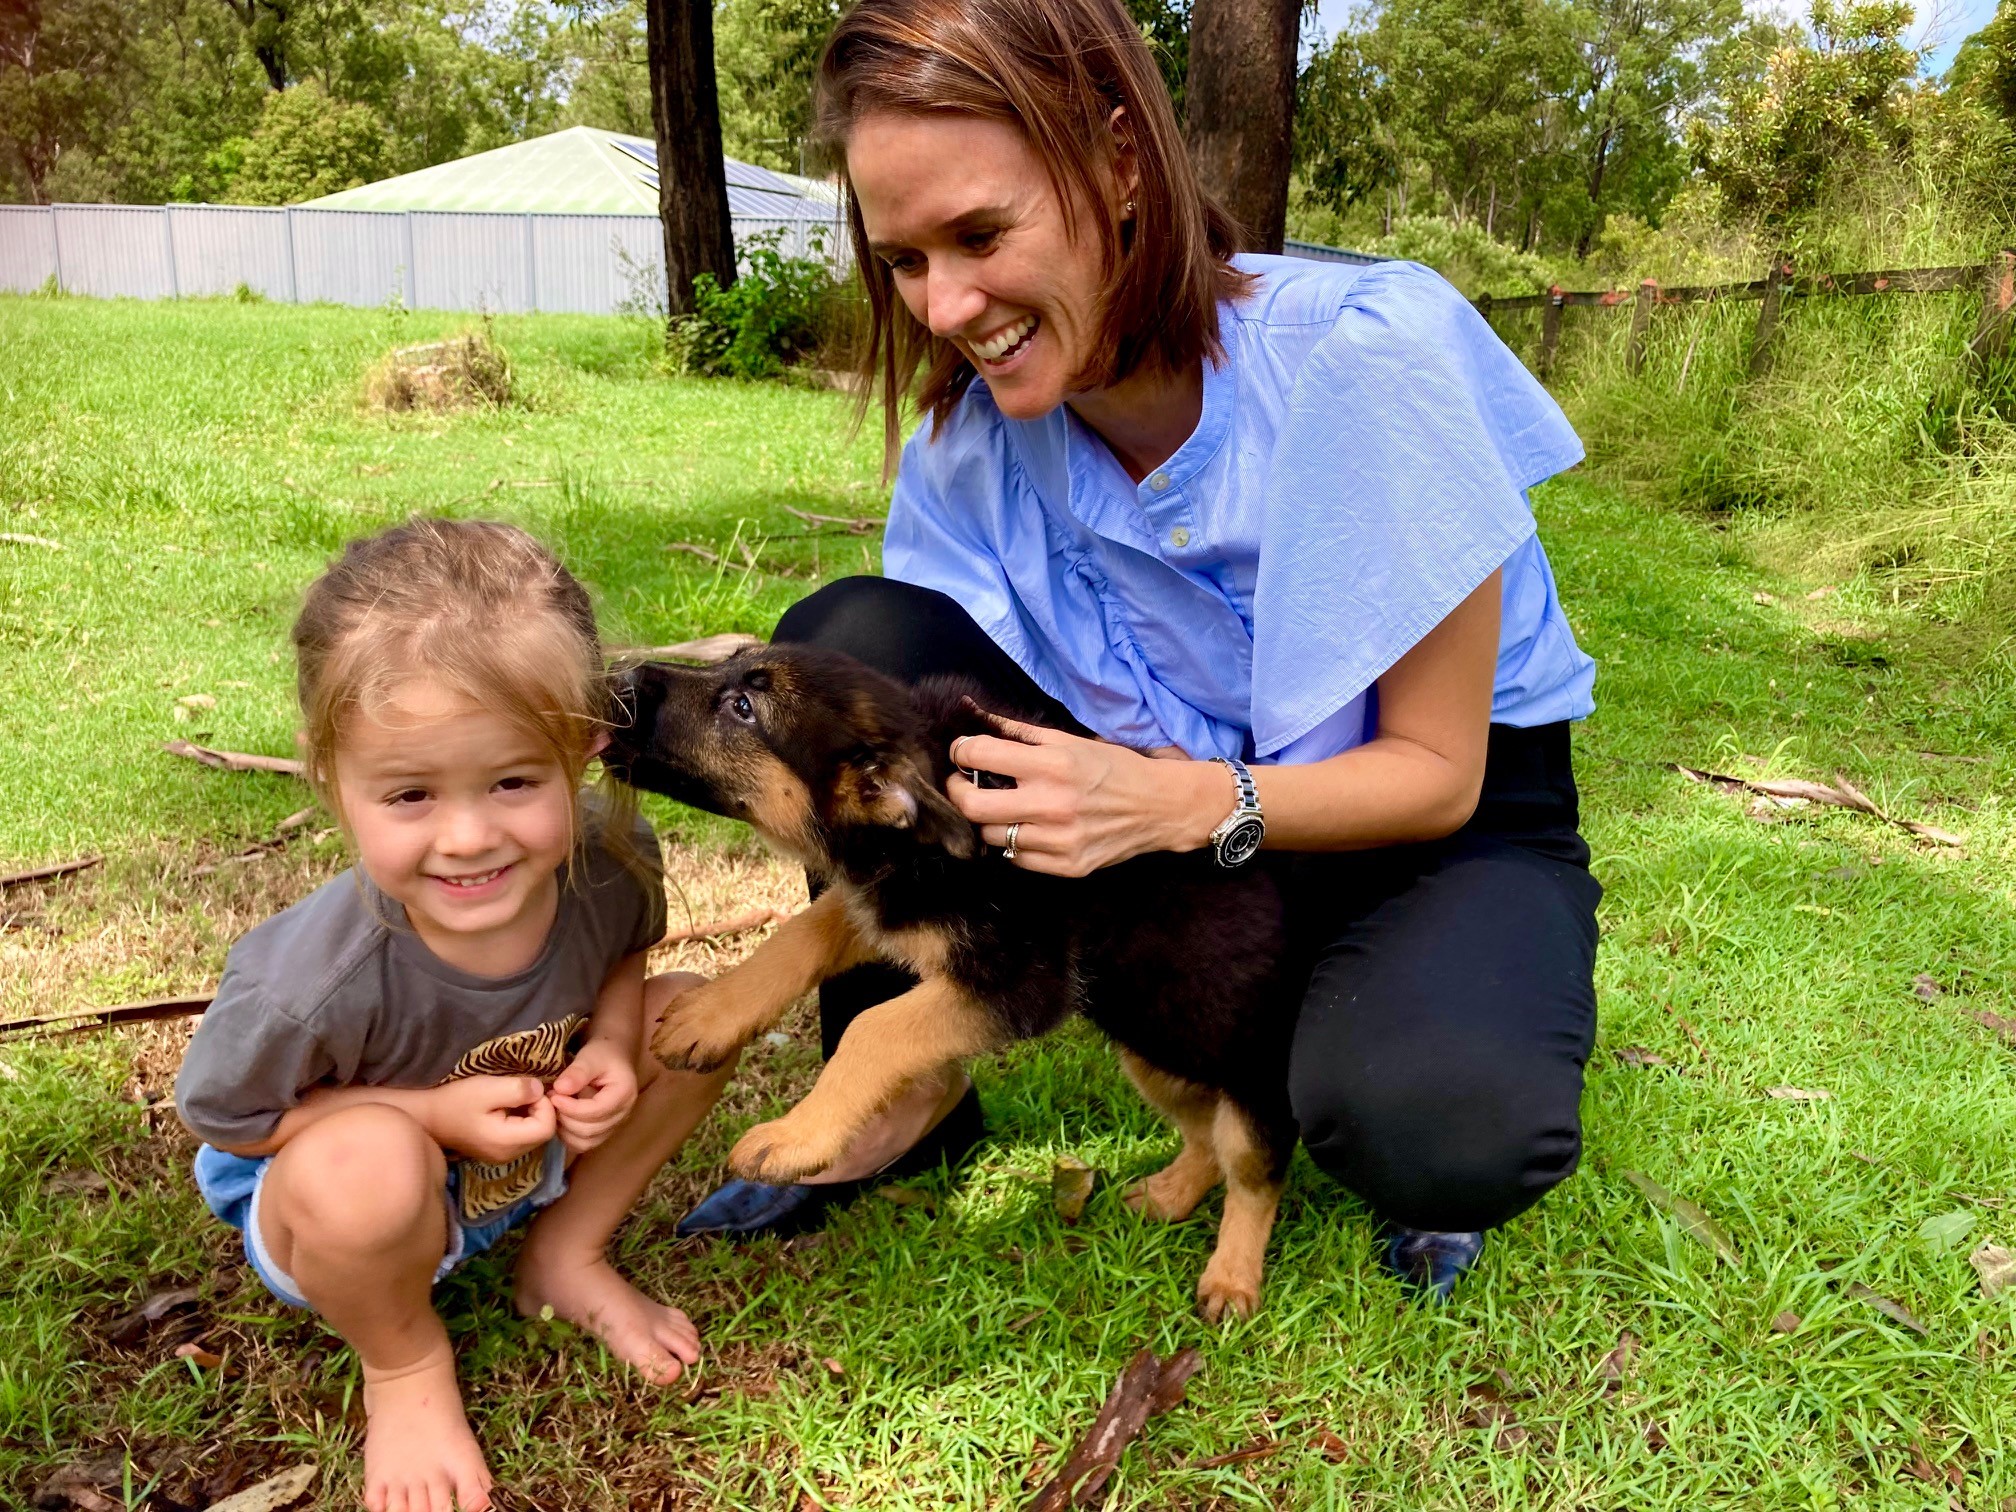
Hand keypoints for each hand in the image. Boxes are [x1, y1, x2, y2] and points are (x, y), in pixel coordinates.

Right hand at [423, 1075, 555, 1164]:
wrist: (427, 1117)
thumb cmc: (455, 1101)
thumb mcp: (487, 1089)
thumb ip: (518, 1089)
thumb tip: (541, 1090)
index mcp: (507, 1142)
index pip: (546, 1128)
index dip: (546, 1105)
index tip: (530, 1089)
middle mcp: (508, 1155)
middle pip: (543, 1133)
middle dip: (540, 1109)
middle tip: (525, 1090)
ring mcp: (502, 1155)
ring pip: (533, 1134)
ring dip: (531, 1113)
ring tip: (515, 1096)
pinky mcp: (497, 1150)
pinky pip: (521, 1135)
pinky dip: (522, 1119)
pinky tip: (507, 1106)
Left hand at [549, 1037, 638, 1154]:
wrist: (612, 1055)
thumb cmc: (603, 1052)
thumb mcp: (590, 1055)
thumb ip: (577, 1072)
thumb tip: (560, 1089)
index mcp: (624, 1094)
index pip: (596, 1112)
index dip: (571, 1107)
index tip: (553, 1095)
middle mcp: (623, 1114)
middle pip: (590, 1131)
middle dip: (566, 1118)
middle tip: (551, 1102)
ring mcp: (614, 1125)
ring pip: (586, 1142)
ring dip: (565, 1130)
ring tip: (555, 1110)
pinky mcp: (604, 1131)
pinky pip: (584, 1144)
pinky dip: (568, 1136)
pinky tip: (561, 1118)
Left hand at [946, 715, 1225, 875]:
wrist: (1160, 807)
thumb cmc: (1113, 767)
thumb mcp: (1070, 740)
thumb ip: (1021, 732)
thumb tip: (977, 720)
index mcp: (1053, 765)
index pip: (980, 756)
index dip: (962, 752)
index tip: (962, 753)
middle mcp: (1053, 804)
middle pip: (973, 806)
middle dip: (958, 791)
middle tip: (963, 784)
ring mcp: (1060, 840)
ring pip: (991, 836)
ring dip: (989, 820)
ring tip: (1002, 806)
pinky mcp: (1068, 866)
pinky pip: (1017, 859)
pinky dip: (1014, 843)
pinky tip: (1027, 828)